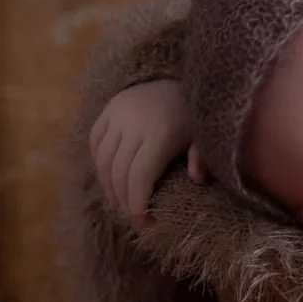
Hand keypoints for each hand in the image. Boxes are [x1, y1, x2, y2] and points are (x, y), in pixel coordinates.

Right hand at [89, 80, 191, 224]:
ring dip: (108, 186)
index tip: (144, 222)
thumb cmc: (198, 117)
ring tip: (121, 202)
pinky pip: (96, 141)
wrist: (184, 79)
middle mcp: (134, 123)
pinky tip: (110, 179)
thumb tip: (197, 180)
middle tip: (133, 217)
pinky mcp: (109, 107)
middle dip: (124, 201)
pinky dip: (99, 163)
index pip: (139, 177)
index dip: (137, 203)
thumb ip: (202, 159)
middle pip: (119, 173)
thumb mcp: (206, 137)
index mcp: (160, 134)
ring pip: (103, 159)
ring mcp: (118, 113)